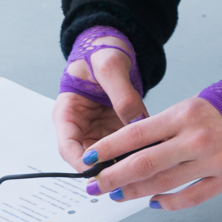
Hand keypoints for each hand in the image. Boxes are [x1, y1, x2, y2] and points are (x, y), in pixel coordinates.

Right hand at [53, 35, 147, 169]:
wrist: (112, 46)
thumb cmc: (101, 51)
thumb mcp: (110, 67)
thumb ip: (122, 94)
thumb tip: (136, 122)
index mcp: (67, 113)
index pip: (68, 147)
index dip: (81, 163)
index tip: (100, 172)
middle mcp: (81, 126)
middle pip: (89, 158)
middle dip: (107, 168)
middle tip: (130, 175)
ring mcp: (99, 130)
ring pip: (109, 156)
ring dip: (124, 163)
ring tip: (146, 168)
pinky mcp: (116, 129)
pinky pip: (125, 147)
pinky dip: (137, 152)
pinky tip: (153, 154)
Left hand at [80, 97, 221, 210]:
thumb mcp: (191, 105)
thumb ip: (164, 128)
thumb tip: (131, 152)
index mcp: (184, 115)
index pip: (135, 134)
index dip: (108, 149)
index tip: (89, 159)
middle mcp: (195, 139)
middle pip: (144, 164)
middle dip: (113, 177)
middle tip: (95, 185)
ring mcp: (212, 161)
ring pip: (163, 184)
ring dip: (135, 192)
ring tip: (117, 195)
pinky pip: (190, 197)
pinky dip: (168, 203)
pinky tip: (153, 202)